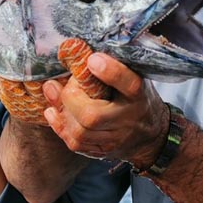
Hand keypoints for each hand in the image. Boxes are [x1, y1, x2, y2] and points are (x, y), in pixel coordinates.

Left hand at [41, 50, 169, 165]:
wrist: (149, 136)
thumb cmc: (135, 99)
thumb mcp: (134, 77)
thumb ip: (114, 66)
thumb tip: (78, 50)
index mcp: (138, 95)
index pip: (129, 84)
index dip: (110, 72)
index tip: (92, 59)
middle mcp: (128, 119)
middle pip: (93, 115)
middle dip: (71, 97)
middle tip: (67, 84)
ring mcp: (116, 139)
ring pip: (81, 132)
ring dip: (63, 112)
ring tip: (57, 95)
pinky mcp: (103, 151)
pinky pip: (76, 143)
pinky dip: (60, 126)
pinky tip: (53, 112)